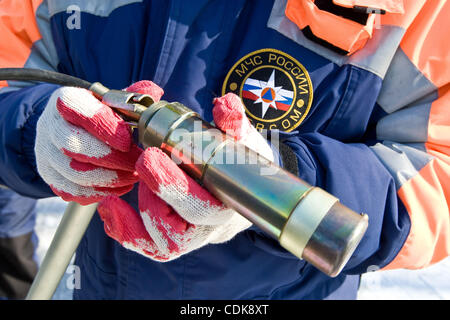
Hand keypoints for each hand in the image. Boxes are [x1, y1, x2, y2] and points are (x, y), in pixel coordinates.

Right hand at [35, 81, 162, 204]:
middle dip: (112, 159)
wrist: (71, 128)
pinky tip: (121, 187)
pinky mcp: (50, 177)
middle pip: (73, 146)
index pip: (78, 110)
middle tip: (137, 164)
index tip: (127, 141)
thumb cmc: (100, 113)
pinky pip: (73, 192)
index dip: (104, 127)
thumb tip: (153, 92)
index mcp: (66, 100)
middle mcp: (49, 125)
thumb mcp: (114, 100)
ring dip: (110, 179)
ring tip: (134, 176)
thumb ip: (133, 96)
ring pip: (74, 173)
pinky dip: (100, 192)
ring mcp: (46, 153)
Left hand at [98, 93, 274, 260]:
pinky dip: (125, 230)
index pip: (204, 208)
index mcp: (228, 206)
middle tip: (142, 161)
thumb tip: (226, 106)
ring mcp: (190, 238)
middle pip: (179, 231)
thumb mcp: (242, 141)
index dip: (175, 187)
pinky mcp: (172, 240)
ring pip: (162, 244)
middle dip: (155, 196)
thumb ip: (234, 123)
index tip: (153, 154)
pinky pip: (148, 246)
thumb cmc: (238, 163)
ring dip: (139, 215)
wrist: (239, 189)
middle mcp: (208, 229)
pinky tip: (109, 207)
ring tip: (131, 180)